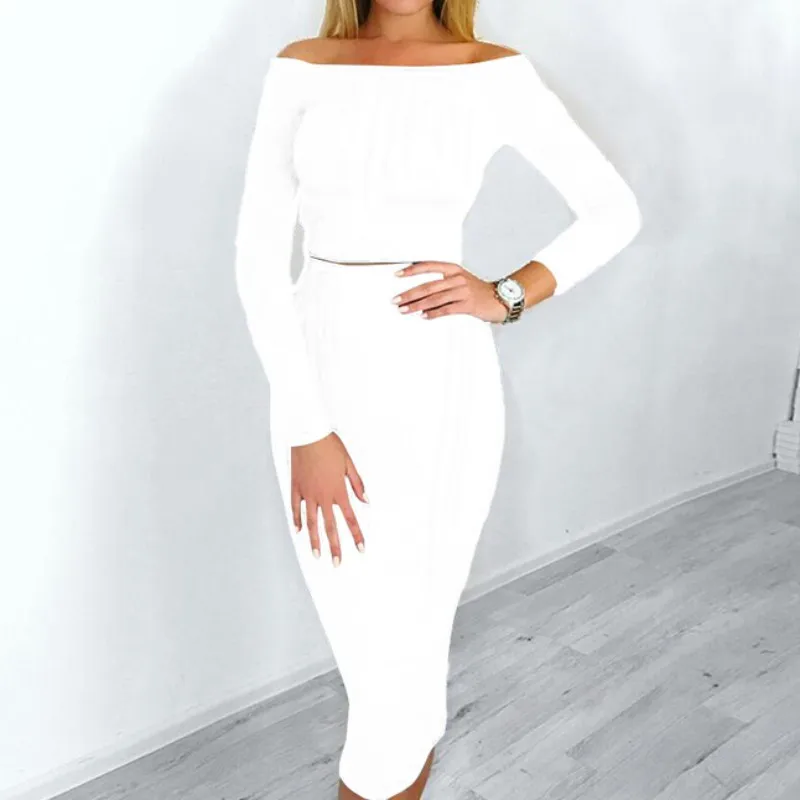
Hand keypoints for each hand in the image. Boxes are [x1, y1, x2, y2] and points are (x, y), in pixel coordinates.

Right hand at [291, 432, 367, 565]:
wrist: (308, 434)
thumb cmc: (330, 446)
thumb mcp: (349, 463)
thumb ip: (357, 484)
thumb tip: (366, 500)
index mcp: (338, 490)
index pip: (350, 518)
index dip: (356, 534)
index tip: (361, 549)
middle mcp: (322, 496)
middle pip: (330, 526)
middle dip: (335, 546)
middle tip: (337, 563)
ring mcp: (307, 493)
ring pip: (311, 522)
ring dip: (314, 540)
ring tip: (317, 555)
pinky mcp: (295, 487)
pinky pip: (295, 508)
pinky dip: (297, 520)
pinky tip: (298, 531)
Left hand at [392, 261, 508, 322]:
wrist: (500, 299)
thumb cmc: (477, 291)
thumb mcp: (459, 281)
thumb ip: (441, 284)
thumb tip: (418, 295)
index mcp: (454, 269)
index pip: (429, 266)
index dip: (412, 270)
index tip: (397, 275)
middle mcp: (458, 278)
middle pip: (428, 286)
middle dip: (409, 294)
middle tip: (396, 300)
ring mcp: (463, 291)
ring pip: (435, 298)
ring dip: (416, 305)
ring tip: (404, 310)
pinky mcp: (468, 305)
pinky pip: (446, 309)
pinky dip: (433, 313)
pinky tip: (423, 316)